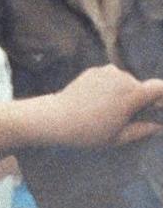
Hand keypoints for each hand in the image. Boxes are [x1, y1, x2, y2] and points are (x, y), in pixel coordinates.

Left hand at [39, 64, 162, 149]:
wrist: (54, 118)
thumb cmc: (88, 132)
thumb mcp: (118, 138)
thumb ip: (142, 130)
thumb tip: (158, 127)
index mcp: (133, 94)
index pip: (160, 88)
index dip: (162, 97)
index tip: (156, 108)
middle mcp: (123, 78)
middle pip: (140, 86)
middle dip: (138, 98)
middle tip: (126, 114)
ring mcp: (107, 71)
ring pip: (125, 81)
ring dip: (122, 91)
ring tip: (107, 109)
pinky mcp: (94, 70)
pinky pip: (110, 77)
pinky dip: (109, 86)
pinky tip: (95, 100)